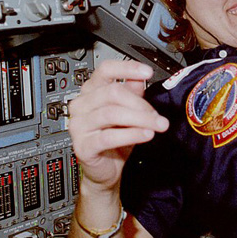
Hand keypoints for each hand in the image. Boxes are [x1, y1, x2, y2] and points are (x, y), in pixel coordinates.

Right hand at [67, 59, 169, 192]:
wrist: (105, 169)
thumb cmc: (115, 139)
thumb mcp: (127, 112)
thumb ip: (131, 93)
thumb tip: (140, 78)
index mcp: (90, 92)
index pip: (104, 70)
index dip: (126, 68)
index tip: (147, 72)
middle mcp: (81, 105)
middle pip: (112, 93)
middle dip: (140, 103)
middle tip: (157, 114)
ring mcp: (79, 126)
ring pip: (111, 113)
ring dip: (140, 118)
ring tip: (157, 125)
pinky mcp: (83, 146)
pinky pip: (109, 137)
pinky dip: (131, 134)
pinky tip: (146, 134)